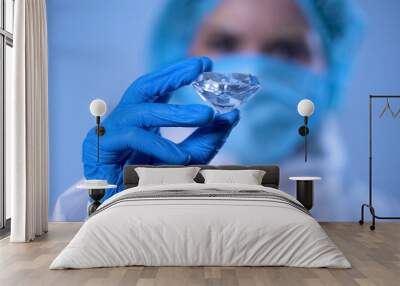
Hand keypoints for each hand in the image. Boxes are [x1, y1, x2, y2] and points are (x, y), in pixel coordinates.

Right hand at [82, 57, 238, 199]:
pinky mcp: (101, 148)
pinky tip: (181, 157)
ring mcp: (110, 132)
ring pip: (142, 112)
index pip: (157, 88)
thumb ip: (205, 138)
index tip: (205, 64)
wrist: (119, 209)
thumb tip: (231, 117)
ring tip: (207, 116)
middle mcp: (124, 119)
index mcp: (140, 119)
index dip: (178, 74)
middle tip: (201, 70)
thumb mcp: (186, 157)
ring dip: (176, 113)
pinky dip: (160, 146)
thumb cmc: (147, 182)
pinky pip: (133, 139)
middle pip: (144, 88)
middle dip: (172, 76)